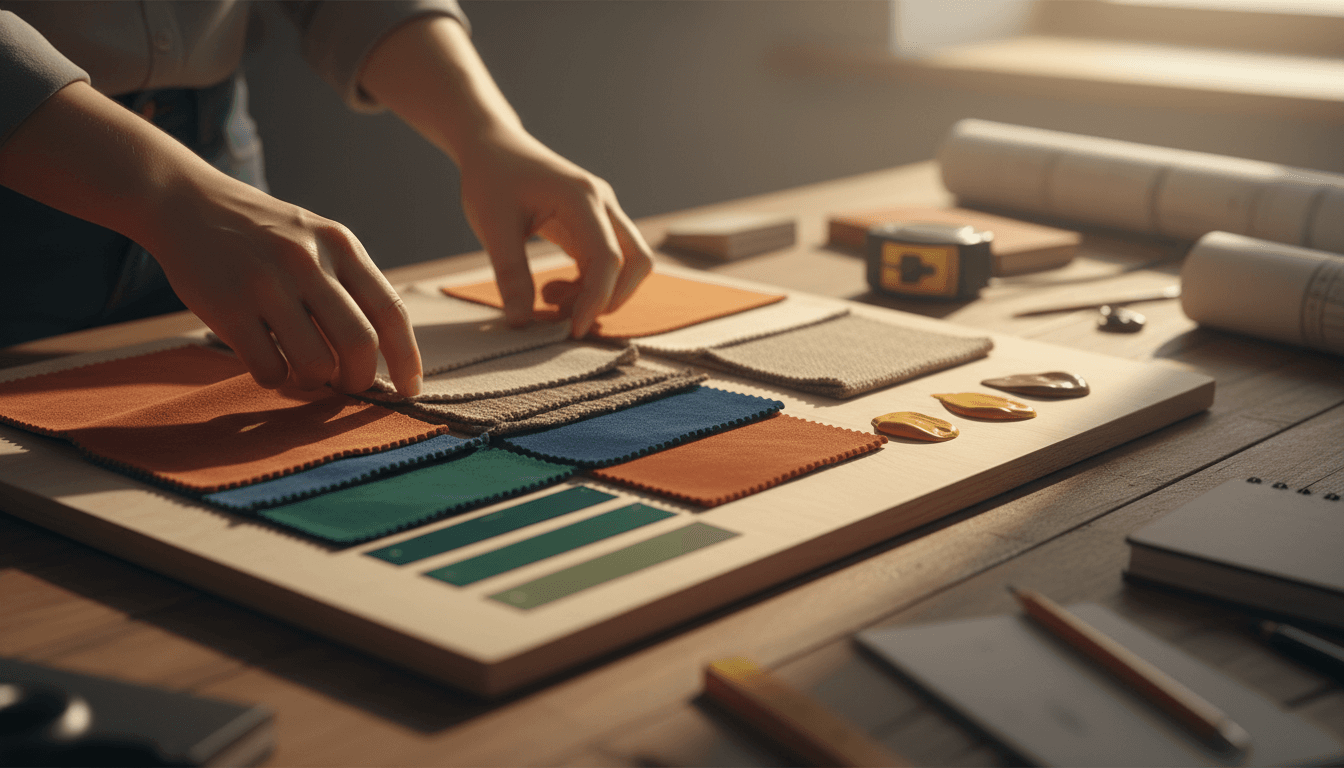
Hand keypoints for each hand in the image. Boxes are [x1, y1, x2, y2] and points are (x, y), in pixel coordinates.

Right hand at [147, 175, 422, 394]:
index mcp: (340, 245)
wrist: (186, 201)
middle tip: (348, 386)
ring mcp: (266, 284)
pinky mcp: (228, 307)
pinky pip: (269, 368)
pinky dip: (276, 379)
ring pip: (316, 364)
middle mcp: (308, 262)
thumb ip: (349, 284)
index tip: (411, 389)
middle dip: (360, 380)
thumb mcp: (316, 240)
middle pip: (359, 344)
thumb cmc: (262, 233)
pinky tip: (269, 364)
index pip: (390, 311)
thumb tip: (381, 356)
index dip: (406, 358)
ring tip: (304, 373)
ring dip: (316, 383)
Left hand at [457, 127, 652, 335]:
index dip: (596, 300)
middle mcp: (603, 203)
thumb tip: (521, 323)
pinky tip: (552, 291)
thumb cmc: (490, 178)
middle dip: (610, 299)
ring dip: (598, 294)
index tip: (573, 331)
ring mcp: (603, 212)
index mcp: (581, 198)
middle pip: (636, 261)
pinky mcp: (595, 223)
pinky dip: (588, 286)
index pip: (607, 258)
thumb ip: (510, 273)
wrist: (492, 144)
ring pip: (628, 264)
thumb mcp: (491, 226)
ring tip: (549, 301)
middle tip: (566, 319)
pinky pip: (607, 262)